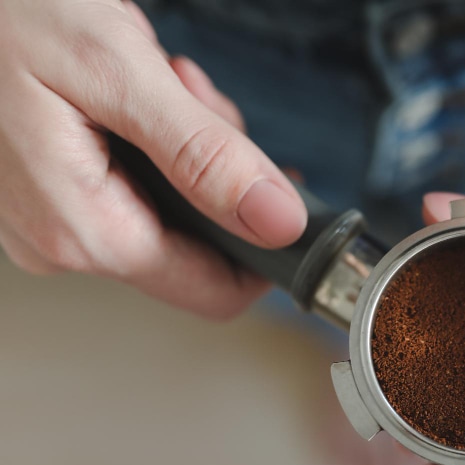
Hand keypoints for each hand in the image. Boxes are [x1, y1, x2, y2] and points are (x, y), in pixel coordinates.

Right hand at [0, 0, 305, 317]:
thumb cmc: (4, 14)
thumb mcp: (116, 71)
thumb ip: (203, 153)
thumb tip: (277, 220)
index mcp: (84, 230)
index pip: (213, 289)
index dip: (266, 251)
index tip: (286, 192)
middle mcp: (61, 243)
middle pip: (198, 246)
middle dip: (220, 175)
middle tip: (195, 97)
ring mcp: (49, 223)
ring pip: (171, 213)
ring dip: (187, 147)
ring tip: (159, 78)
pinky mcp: (45, 196)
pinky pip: (131, 189)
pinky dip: (152, 141)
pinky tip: (134, 91)